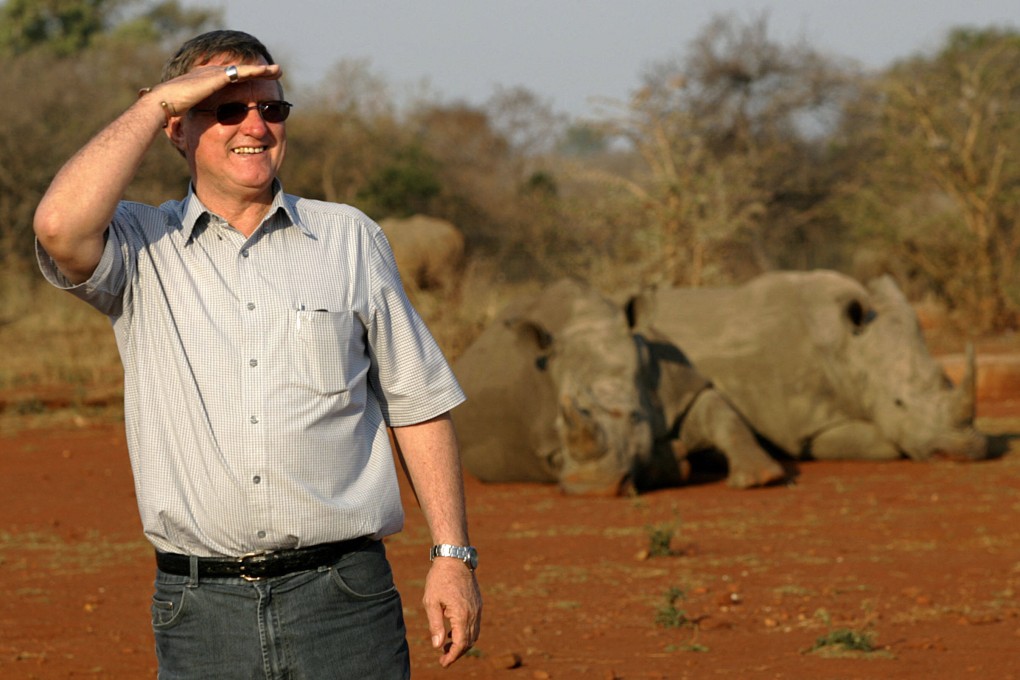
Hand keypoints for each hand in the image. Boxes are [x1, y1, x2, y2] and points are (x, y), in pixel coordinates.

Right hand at [146, 63, 282, 120]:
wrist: (164, 103)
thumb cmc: (173, 111)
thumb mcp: (197, 114)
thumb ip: (206, 116)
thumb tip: (209, 129)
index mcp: (208, 83)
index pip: (231, 80)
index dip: (246, 81)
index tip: (260, 83)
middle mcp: (213, 75)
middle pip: (241, 72)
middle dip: (258, 71)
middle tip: (274, 73)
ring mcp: (215, 74)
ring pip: (244, 70)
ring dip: (261, 70)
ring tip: (277, 71)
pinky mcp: (217, 76)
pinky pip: (241, 72)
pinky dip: (255, 71)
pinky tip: (267, 71)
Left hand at [422, 558, 481, 666]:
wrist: (455, 557)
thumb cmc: (440, 578)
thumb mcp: (431, 602)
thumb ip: (435, 625)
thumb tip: (438, 645)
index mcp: (462, 614)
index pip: (460, 644)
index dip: (452, 656)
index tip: (443, 663)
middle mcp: (473, 613)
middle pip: (469, 642)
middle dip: (457, 653)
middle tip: (443, 658)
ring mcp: (478, 607)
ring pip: (474, 634)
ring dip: (463, 643)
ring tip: (447, 646)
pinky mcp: (478, 602)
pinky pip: (475, 623)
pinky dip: (466, 632)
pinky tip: (453, 631)